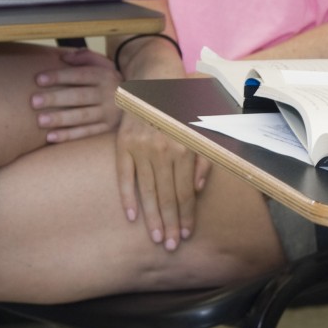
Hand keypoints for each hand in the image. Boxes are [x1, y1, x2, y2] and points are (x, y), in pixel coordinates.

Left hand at [31, 47, 122, 142]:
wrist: (138, 98)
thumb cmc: (110, 80)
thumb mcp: (104, 64)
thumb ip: (85, 57)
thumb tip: (63, 58)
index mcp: (106, 76)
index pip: (81, 75)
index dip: (60, 76)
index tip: (39, 79)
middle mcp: (109, 94)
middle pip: (80, 96)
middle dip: (56, 98)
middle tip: (34, 101)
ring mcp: (109, 112)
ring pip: (83, 116)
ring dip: (61, 119)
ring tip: (40, 120)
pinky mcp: (107, 127)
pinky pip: (86, 132)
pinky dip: (69, 135)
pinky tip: (51, 137)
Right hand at [115, 107, 210, 250]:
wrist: (156, 80)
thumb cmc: (185, 108)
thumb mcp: (203, 129)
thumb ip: (204, 158)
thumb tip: (197, 189)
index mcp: (186, 147)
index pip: (186, 191)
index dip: (187, 214)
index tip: (186, 234)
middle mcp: (164, 149)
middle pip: (168, 195)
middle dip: (170, 223)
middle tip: (170, 247)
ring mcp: (141, 148)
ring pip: (148, 190)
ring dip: (152, 217)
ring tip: (155, 238)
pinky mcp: (123, 145)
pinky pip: (125, 176)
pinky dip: (127, 197)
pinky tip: (131, 217)